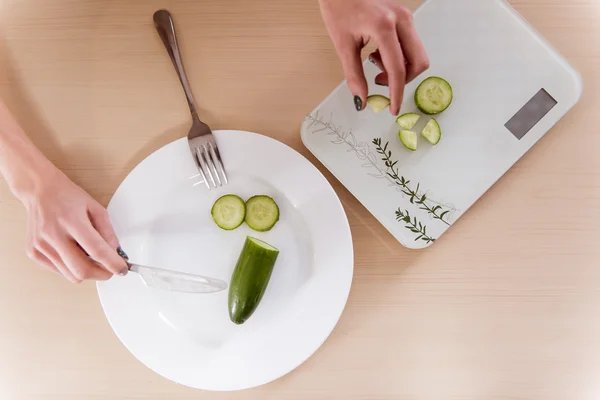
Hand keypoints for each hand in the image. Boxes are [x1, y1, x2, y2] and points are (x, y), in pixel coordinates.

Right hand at [17, 166, 127, 282]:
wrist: (39, 190)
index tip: (122, 269)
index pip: (97, 250)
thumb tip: (116, 253)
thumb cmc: (68, 197)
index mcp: (71, 221)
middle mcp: (53, 234)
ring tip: (91, 257)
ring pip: (71, 275)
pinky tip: (74, 253)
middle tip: (110, 269)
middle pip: (82, 270)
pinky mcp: (33, 253)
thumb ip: (108, 232)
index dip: (113, 264)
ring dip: (87, 271)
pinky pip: (60, 271)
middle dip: (101, 274)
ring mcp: (41, 245)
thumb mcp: (96, 208)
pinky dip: (72, 268)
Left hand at [318, 0, 429, 114]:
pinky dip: (398, 56)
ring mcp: (406, 17)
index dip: (396, 92)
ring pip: (416, 54)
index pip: (398, 68)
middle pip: (418, 62)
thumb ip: (353, 75)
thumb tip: (361, 100)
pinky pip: (411, 45)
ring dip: (399, 67)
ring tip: (374, 61)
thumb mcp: (343, 45)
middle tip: (379, 81)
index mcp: (384, 26)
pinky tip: (379, 51)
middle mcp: (401, 20)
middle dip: (403, 80)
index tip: (393, 108)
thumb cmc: (338, 7)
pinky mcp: (405, 17)